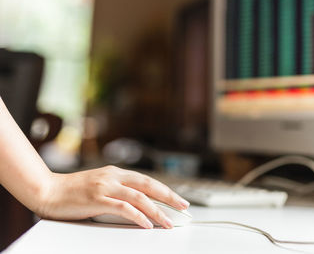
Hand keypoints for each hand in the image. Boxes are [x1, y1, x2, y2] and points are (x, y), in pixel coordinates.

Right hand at [37, 166, 189, 228]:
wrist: (47, 190)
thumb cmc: (71, 191)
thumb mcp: (99, 186)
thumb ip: (117, 191)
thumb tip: (137, 205)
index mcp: (115, 173)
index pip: (147, 180)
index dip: (165, 189)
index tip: (178, 199)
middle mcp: (113, 176)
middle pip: (149, 185)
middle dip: (169, 196)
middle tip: (183, 206)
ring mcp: (105, 186)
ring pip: (139, 197)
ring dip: (157, 210)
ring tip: (168, 222)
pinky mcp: (97, 198)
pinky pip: (123, 207)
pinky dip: (138, 216)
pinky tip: (147, 224)